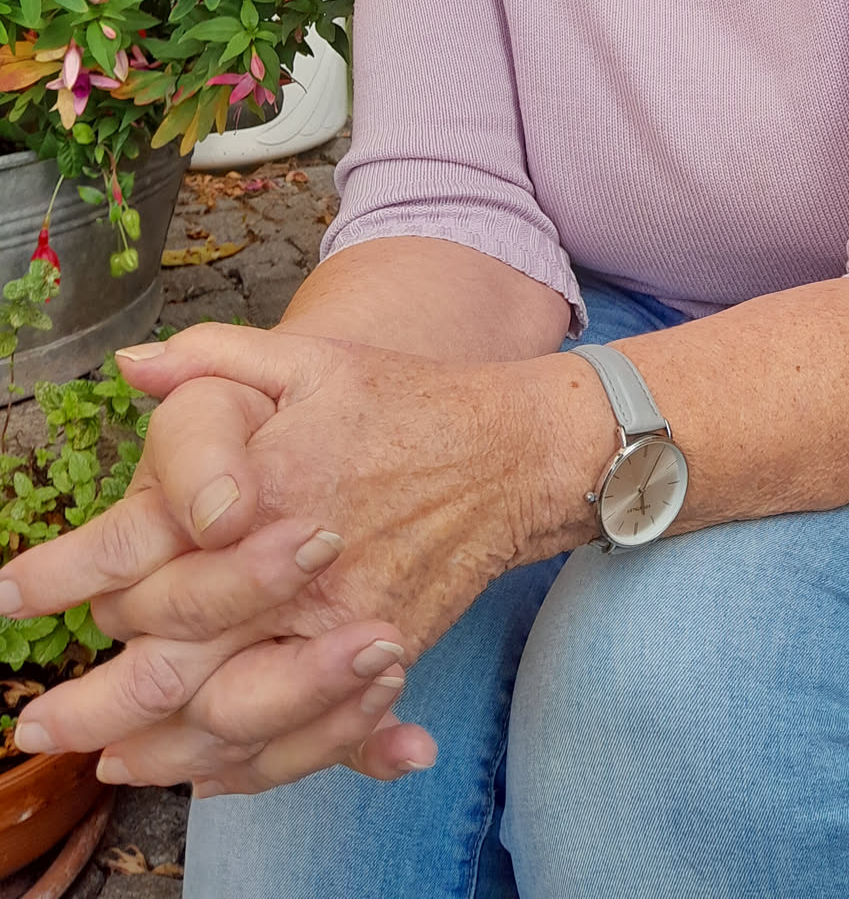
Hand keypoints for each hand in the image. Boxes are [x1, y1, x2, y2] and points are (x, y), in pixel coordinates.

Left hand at [0, 324, 553, 786]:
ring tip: (113, 761)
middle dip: (92, 700)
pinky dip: (253, 768)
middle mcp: (295, 565)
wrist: (512, 451)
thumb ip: (217, 361)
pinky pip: (308, 738)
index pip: (142, 553)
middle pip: (170, 658)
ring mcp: (341, 623)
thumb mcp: (310, 360)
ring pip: (231, 715)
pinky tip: (212, 773)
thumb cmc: (402, 402)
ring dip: (162, 750)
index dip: (66, 581)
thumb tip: (134, 367)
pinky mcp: (384, 661)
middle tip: (38, 725)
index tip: (11, 597)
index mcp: (263, 488)